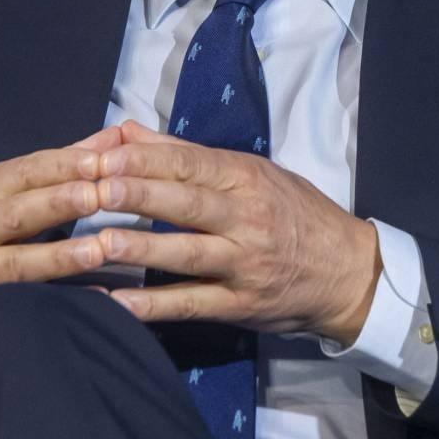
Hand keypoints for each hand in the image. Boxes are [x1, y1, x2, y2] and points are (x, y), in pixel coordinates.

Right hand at [0, 125, 125, 363]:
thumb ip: (56, 167)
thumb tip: (113, 137)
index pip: (29, 168)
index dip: (68, 163)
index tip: (108, 157)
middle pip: (22, 205)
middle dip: (63, 198)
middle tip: (105, 191)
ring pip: (18, 253)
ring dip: (61, 251)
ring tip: (100, 247)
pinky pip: (18, 295)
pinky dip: (55, 294)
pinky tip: (92, 295)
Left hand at [77, 121, 381, 343]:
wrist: (347, 272)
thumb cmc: (294, 214)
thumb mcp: (253, 172)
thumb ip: (186, 153)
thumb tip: (127, 132)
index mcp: (246, 179)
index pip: (191, 164)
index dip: (145, 161)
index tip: (103, 157)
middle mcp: (246, 219)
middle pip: (185, 204)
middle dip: (137, 196)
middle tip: (92, 191)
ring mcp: (243, 264)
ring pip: (185, 254)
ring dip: (139, 250)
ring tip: (97, 244)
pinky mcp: (240, 305)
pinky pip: (191, 305)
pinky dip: (153, 306)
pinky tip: (117, 303)